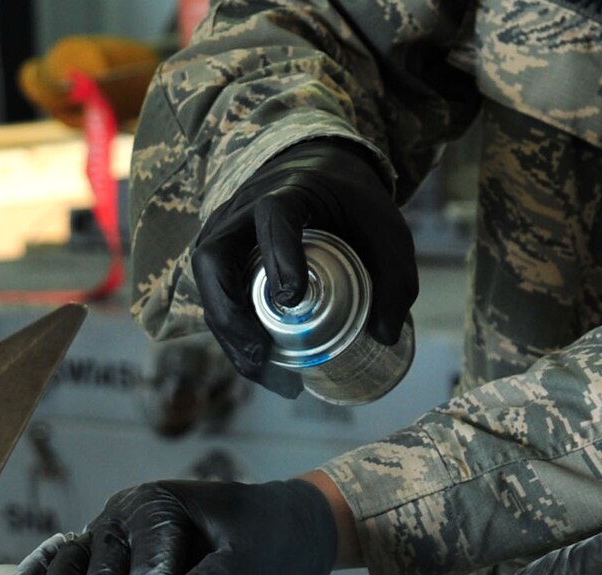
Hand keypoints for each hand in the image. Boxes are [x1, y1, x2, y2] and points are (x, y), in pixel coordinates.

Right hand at [6, 478, 338, 574]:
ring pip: (70, 567)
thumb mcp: (258, 554)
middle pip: (103, 573)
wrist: (272, 527)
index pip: (147, 565)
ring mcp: (107, 531)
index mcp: (160, 506)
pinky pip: (60, 559)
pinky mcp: (101, 551)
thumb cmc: (266, 539)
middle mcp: (123, 514)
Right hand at [191, 139, 415, 394]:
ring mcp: (222, 234)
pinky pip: (213, 298)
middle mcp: (242, 210)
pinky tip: (258, 363)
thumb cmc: (351, 203)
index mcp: (287, 192)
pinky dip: (231, 334)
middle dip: (231, 314)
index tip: (292, 299)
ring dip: (228, 334)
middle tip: (262, 355)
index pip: (273, 219)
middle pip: (214, 259)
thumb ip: (394, 277)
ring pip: (207, 285)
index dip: (278, 257)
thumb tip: (385, 336)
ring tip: (262, 371)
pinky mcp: (219, 258)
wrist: (317, 175)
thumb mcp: (386, 229)